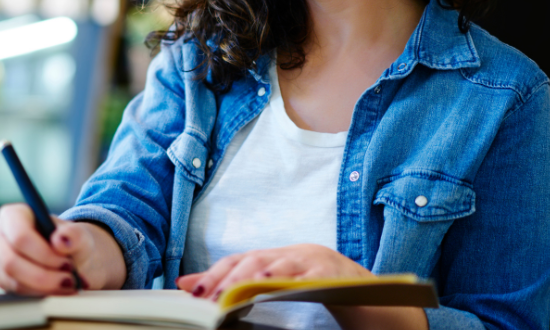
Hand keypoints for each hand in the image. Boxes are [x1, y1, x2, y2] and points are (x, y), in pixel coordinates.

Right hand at [0, 204, 125, 294]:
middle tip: (70, 279)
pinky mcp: (1, 277)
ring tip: (70, 284)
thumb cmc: (68, 238)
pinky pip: (17, 291)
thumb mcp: (78, 233)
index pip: (20, 236)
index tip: (67, 264)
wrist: (66, 253)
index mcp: (12, 214)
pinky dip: (42, 292)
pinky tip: (60, 288)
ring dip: (45, 286)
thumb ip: (73, 234)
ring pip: (14, 280)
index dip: (43, 254)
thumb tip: (60, 240)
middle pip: (12, 262)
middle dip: (44, 275)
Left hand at [175, 243, 371, 299]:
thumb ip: (234, 282)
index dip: (214, 273)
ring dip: (255, 277)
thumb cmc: (312, 281)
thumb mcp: (274, 280)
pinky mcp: (331, 274)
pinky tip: (276, 285)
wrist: (362, 286)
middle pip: (254, 260)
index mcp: (273, 256)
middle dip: (228, 277)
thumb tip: (188, 285)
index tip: (193, 290)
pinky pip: (310, 277)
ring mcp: (310, 261)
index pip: (237, 260)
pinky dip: (292, 279)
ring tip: (235, 290)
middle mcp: (288, 254)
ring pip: (279, 266)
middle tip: (210, 296)